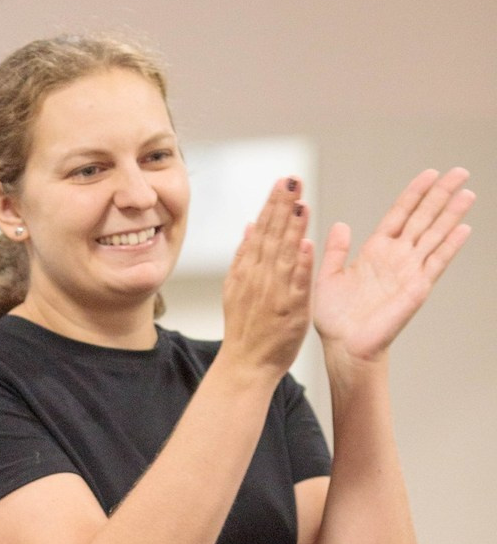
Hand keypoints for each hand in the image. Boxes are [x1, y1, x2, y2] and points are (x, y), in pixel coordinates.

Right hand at [219, 178, 314, 380]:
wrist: (246, 364)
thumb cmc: (246, 328)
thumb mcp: (237, 287)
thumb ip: (245, 256)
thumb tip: (250, 225)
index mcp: (249, 270)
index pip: (263, 230)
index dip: (273, 204)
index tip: (284, 181)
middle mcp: (260, 277)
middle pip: (272, 236)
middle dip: (282, 206)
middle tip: (292, 179)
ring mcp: (274, 293)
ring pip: (283, 254)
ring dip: (292, 228)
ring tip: (301, 202)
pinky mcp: (289, 310)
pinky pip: (296, 284)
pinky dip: (300, 264)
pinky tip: (306, 244)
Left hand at [313, 167, 473, 364]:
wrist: (344, 345)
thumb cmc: (335, 317)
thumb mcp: (328, 277)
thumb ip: (336, 250)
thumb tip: (341, 224)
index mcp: (374, 251)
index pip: (399, 214)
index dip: (414, 194)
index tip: (429, 173)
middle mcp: (396, 257)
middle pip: (423, 218)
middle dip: (441, 195)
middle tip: (460, 172)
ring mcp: (409, 271)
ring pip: (435, 235)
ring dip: (452, 215)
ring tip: (468, 193)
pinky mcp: (417, 288)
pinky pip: (436, 263)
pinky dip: (450, 246)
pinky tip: (463, 229)